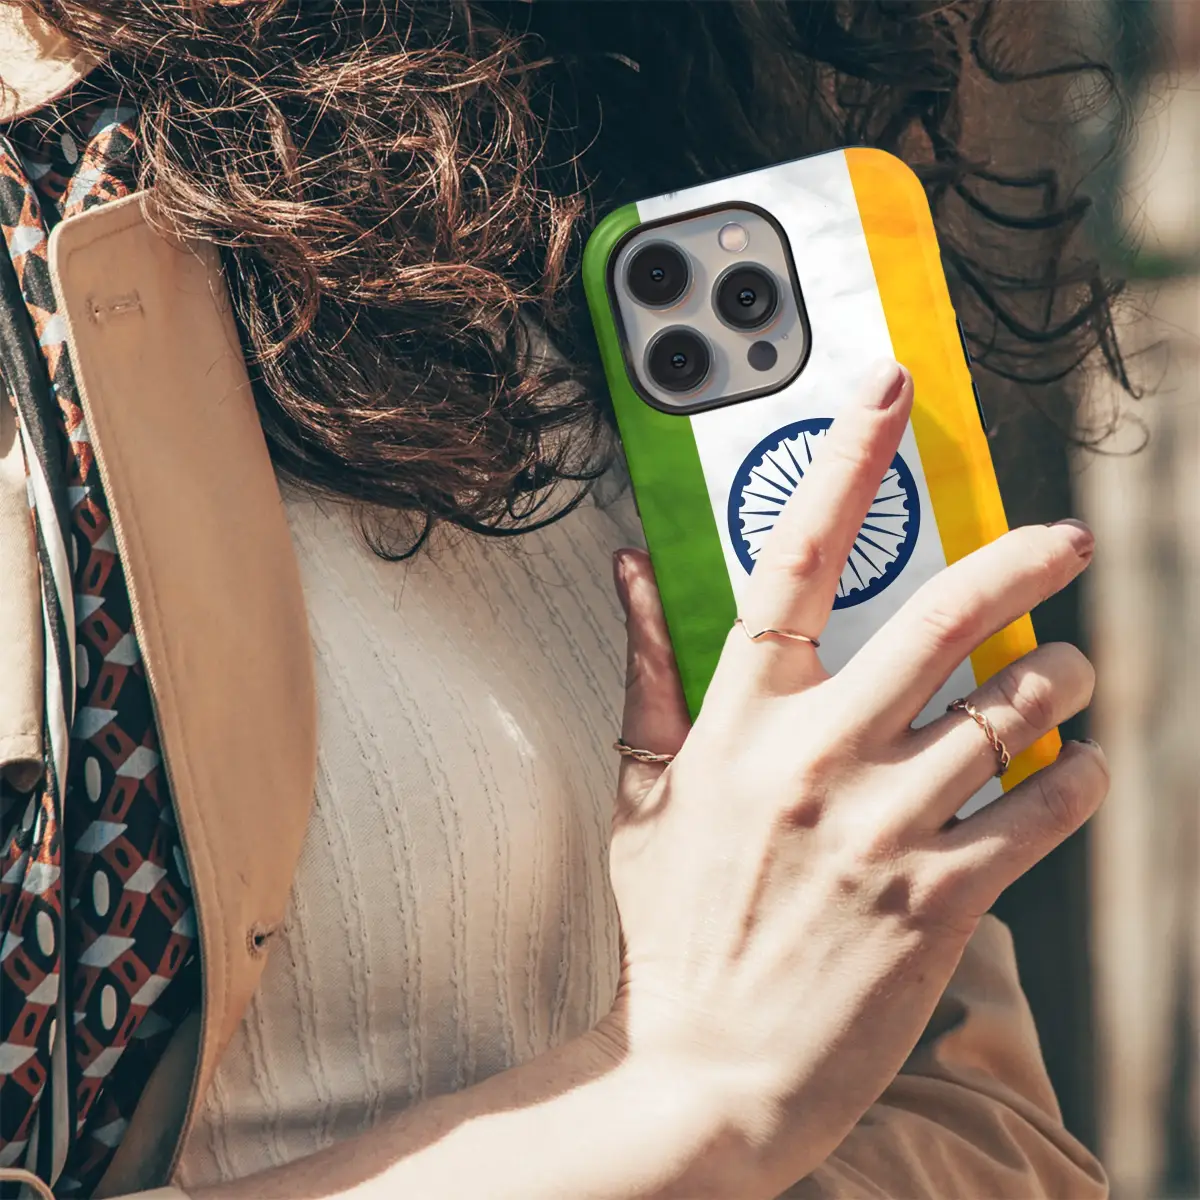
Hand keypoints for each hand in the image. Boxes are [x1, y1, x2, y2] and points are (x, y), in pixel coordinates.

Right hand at [606, 360, 1106, 1196]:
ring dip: (1060, 681)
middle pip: (941, 620)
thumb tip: (628, 568)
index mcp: (739, 723)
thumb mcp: (643, 793)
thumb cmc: (673, 927)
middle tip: (1065, 540)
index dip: (844, 464)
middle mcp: (817, 759)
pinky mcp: (940, 900)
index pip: (793, 561)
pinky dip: (1074, 777)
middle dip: (1022, 563)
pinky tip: (1074, 767)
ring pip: (1008, 712)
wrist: (705, 1072)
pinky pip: (1038, 811)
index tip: (888, 395)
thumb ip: (646, 671)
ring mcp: (883, 828)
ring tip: (1070, 675)